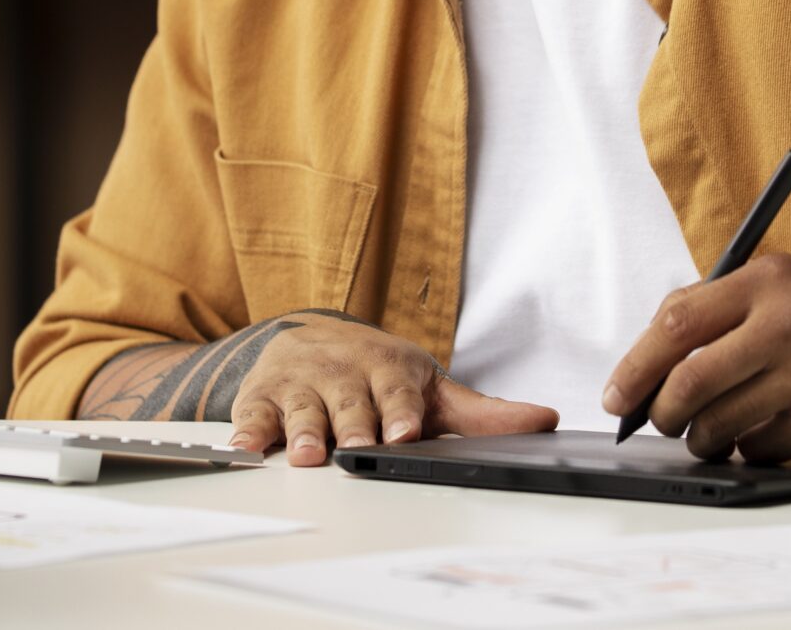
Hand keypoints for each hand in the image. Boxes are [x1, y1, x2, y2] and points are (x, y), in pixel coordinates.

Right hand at [227, 311, 557, 466]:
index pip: (397, 393)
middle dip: (354, 426)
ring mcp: (302, 385)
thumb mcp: (429, 389)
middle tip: (358, 447)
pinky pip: (252, 418)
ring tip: (307, 454)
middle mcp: (344, 373)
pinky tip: (245, 449)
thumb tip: (545, 420)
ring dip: (304, 432)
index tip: (406, 432)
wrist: (309, 336)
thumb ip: (481, 414)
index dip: (401, 412)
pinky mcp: (262, 399)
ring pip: (303, 411)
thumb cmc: (376, 373)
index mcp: (388, 370)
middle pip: (350, 404)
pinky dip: (246, 434)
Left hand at [600, 255, 790, 461]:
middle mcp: (787, 324)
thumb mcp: (783, 281)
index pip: (677, 322)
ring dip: (700, 438)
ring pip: (719, 425)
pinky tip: (763, 430)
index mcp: (766, 280)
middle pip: (689, 382)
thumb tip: (647, 360)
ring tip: (708, 431)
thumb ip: (720, 308)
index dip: (636, 364)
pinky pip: (758, 448)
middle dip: (660, 413)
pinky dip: (747, 448)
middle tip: (656, 421)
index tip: (617, 394)